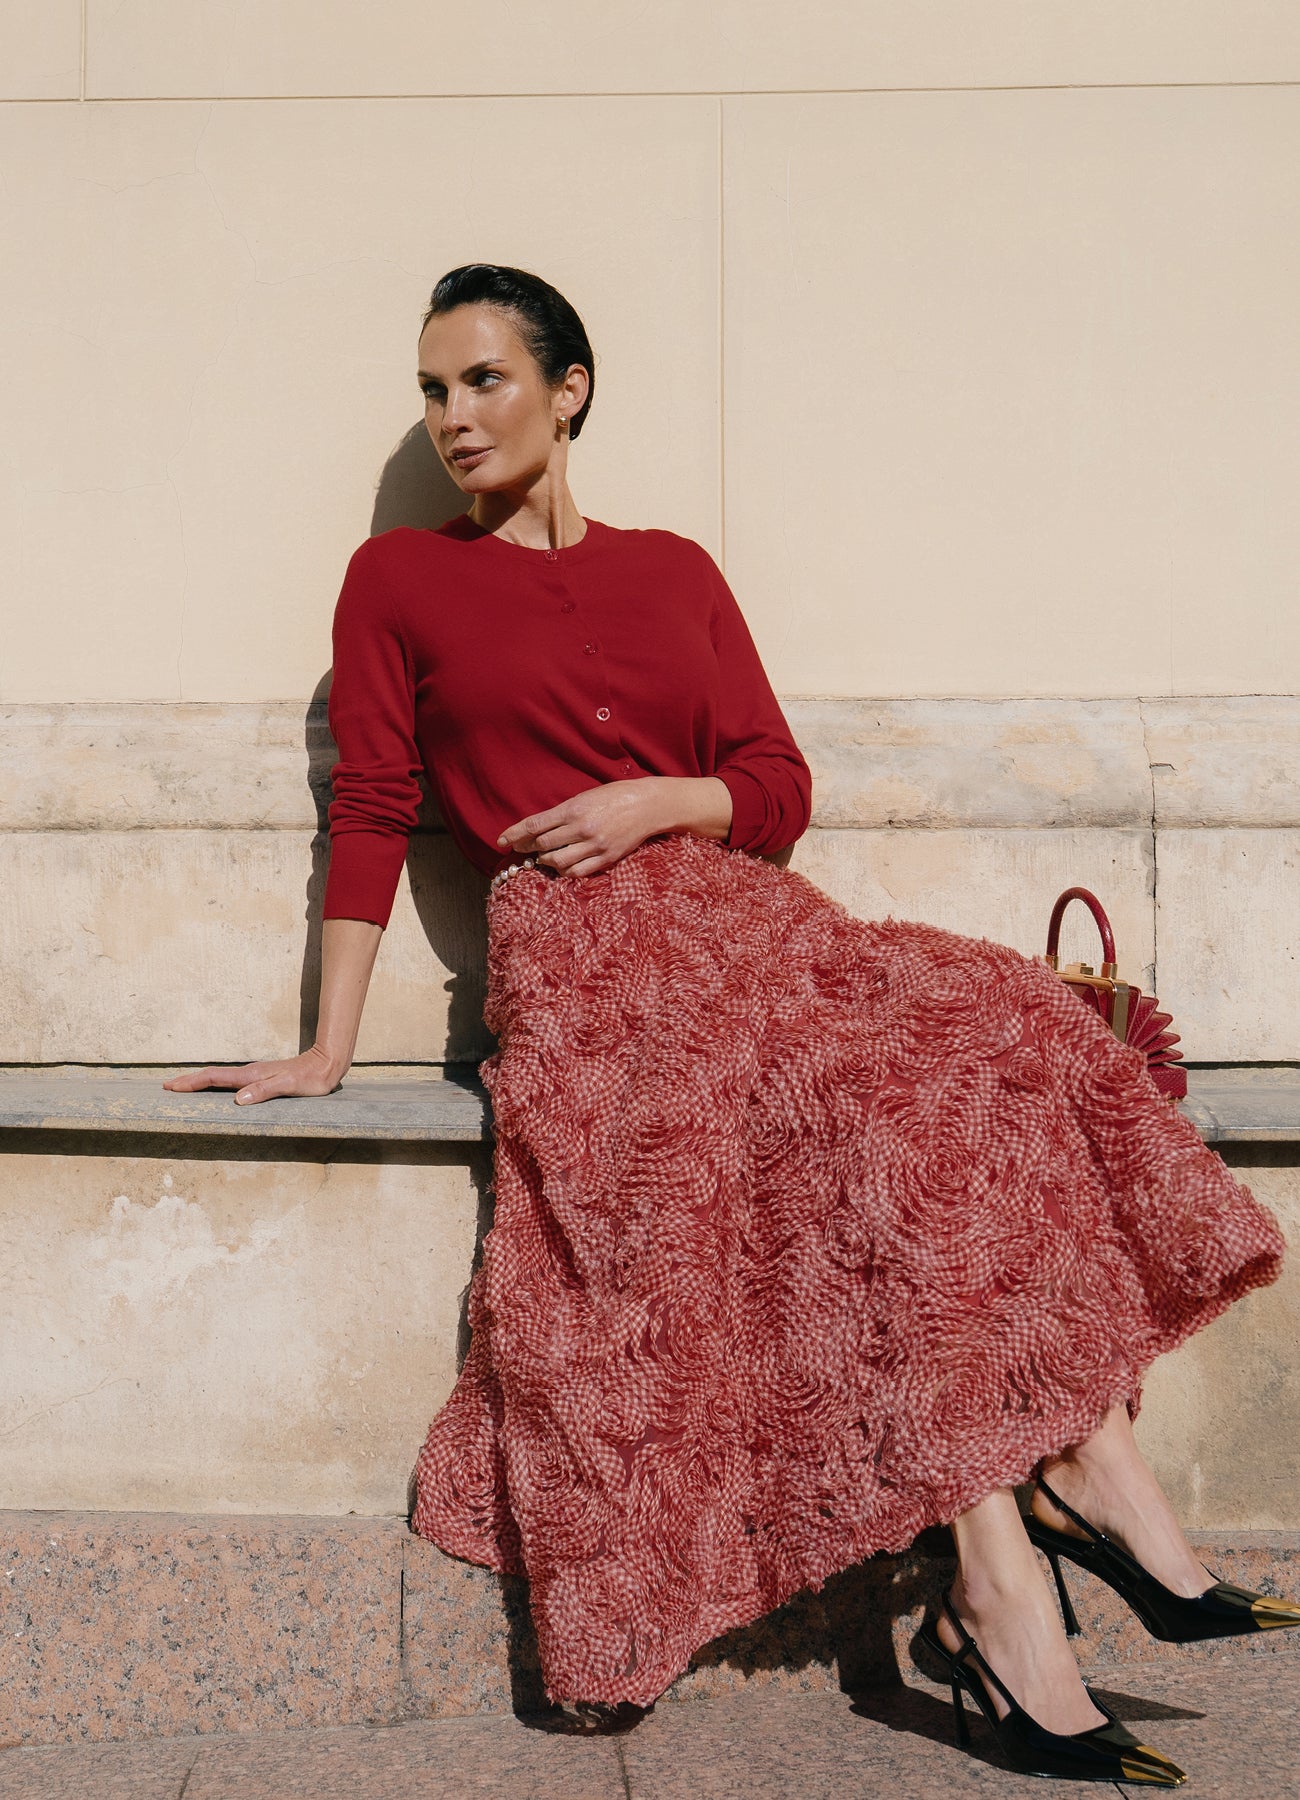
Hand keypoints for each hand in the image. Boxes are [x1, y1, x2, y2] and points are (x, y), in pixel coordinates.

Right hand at [162, 1042, 345, 1105]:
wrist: (327, 1064)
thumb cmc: (311, 1078)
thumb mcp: (289, 1086)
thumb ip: (265, 1091)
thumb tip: (238, 1099)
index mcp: (251, 1076)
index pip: (215, 1078)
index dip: (192, 1083)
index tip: (171, 1086)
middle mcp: (250, 1074)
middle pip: (212, 1076)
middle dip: (189, 1081)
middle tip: (166, 1086)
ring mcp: (255, 1075)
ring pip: (220, 1078)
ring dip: (200, 1082)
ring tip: (183, 1087)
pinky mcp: (262, 1079)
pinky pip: (231, 1082)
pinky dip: (216, 1084)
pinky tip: (216, 1090)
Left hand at [496, 776, 730, 878]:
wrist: (649, 805)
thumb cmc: (616, 796)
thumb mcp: (586, 796)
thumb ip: (563, 813)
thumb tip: (538, 828)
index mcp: (574, 809)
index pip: (535, 825)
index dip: (515, 834)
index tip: (501, 840)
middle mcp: (582, 828)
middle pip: (542, 845)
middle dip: (526, 848)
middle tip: (520, 849)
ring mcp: (595, 846)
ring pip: (557, 862)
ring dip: (545, 861)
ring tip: (543, 857)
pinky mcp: (606, 858)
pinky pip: (577, 872)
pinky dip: (565, 870)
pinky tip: (562, 865)